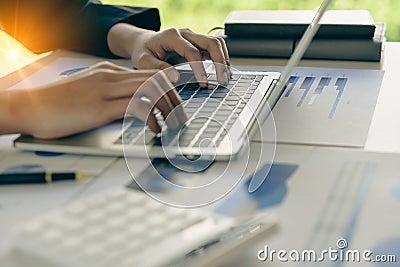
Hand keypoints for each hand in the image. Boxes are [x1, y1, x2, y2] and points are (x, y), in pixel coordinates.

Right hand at [3, 62, 185, 138]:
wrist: (27, 107)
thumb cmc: (55, 104)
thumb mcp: (87, 92)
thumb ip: (108, 95)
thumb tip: (130, 106)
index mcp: (107, 72)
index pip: (148, 73)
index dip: (168, 88)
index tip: (176, 101)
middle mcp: (109, 76)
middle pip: (155, 79)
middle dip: (174, 97)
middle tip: (182, 114)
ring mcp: (105, 90)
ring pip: (151, 88)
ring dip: (169, 106)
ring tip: (175, 122)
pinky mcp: (100, 108)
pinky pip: (137, 106)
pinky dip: (153, 116)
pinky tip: (156, 128)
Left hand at [108, 24, 230, 86]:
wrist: (144, 42)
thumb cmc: (143, 52)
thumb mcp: (142, 61)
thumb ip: (157, 68)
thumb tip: (175, 77)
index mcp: (172, 36)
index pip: (193, 52)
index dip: (200, 69)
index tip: (203, 84)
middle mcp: (185, 34)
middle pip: (211, 42)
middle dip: (220, 62)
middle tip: (223, 80)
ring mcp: (193, 37)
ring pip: (216, 42)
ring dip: (224, 59)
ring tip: (226, 77)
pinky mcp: (197, 43)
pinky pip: (214, 47)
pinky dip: (221, 58)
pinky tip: (222, 71)